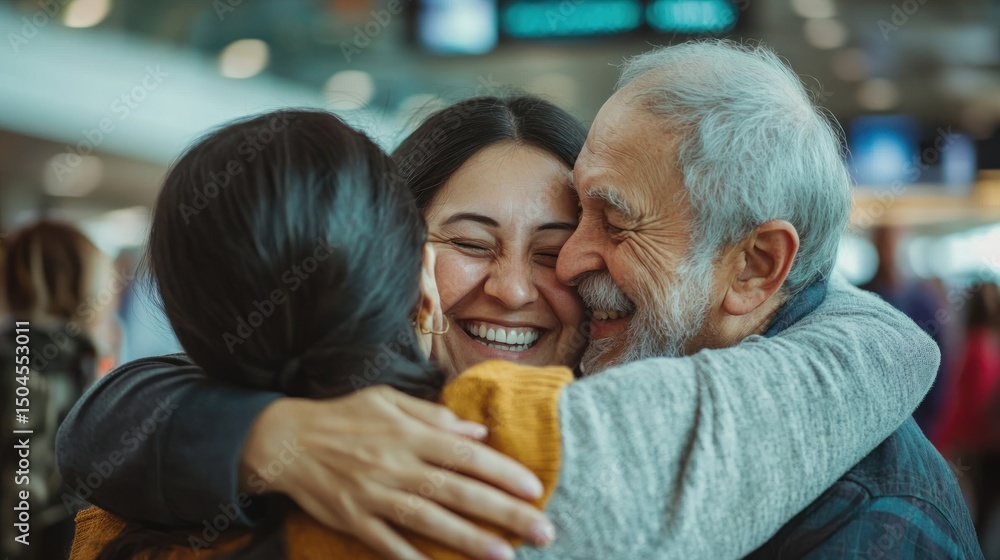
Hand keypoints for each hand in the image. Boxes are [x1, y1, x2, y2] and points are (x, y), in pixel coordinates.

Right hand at [240, 385, 554, 559]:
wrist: (286, 440)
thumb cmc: (344, 416)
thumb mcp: (388, 400)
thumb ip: (435, 415)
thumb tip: (479, 431)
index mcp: (410, 433)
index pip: (466, 454)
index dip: (502, 472)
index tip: (535, 488)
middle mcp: (397, 464)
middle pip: (458, 491)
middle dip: (504, 512)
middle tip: (543, 529)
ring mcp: (375, 495)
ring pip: (429, 521)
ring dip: (469, 540)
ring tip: (505, 555)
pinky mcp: (354, 519)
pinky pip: (387, 544)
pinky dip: (411, 559)